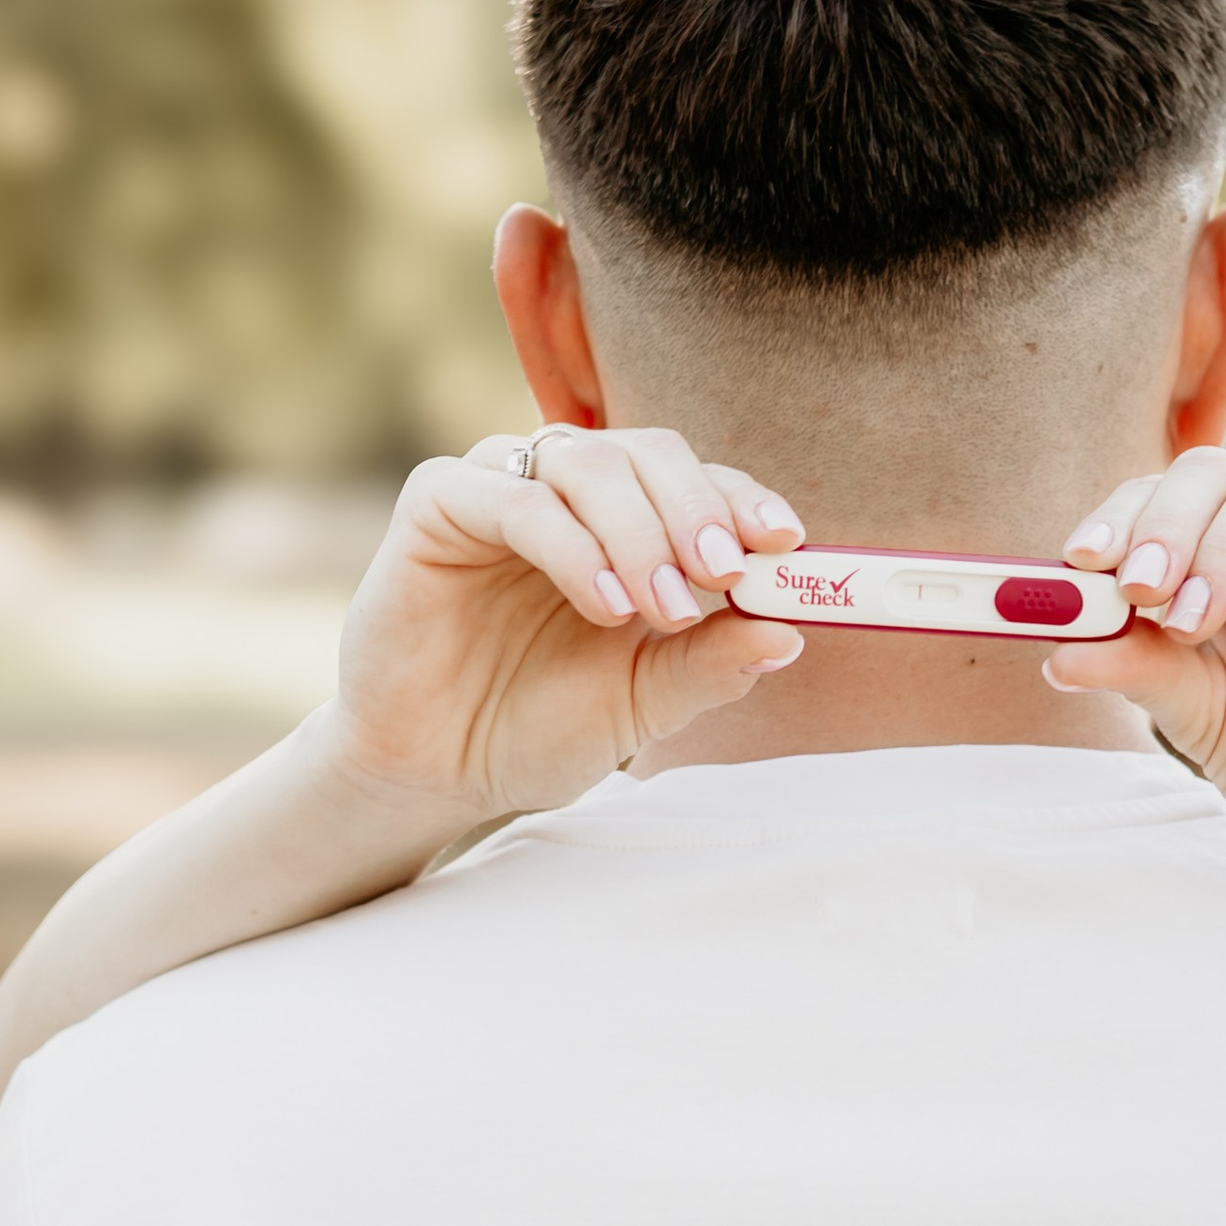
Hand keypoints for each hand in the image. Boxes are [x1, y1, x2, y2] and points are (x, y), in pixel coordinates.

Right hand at [325, 427, 806, 827]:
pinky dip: (570, 546)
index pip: (699, 482)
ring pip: (588, 461)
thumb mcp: (641, 702)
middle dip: (697, 510)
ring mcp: (503, 489)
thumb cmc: (536, 728)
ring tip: (658, 605)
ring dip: (638, 530)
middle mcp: (569, 493)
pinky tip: (602, 604)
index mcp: (628, 525)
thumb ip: (708, 664)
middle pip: (650, 453)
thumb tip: (790, 634)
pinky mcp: (439, 504)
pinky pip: (513, 498)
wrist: (436, 771)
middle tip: (724, 574)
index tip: (787, 543)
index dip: (744, 501)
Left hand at [1044, 448, 1225, 891]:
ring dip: (1225, 547)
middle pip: (1216, 473)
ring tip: (1195, 624)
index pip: (1164, 497)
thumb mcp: (1206, 718)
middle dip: (1165, 524)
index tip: (1078, 564)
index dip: (1121, 518)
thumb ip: (1143, 672)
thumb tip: (1056, 650)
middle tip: (1136, 589)